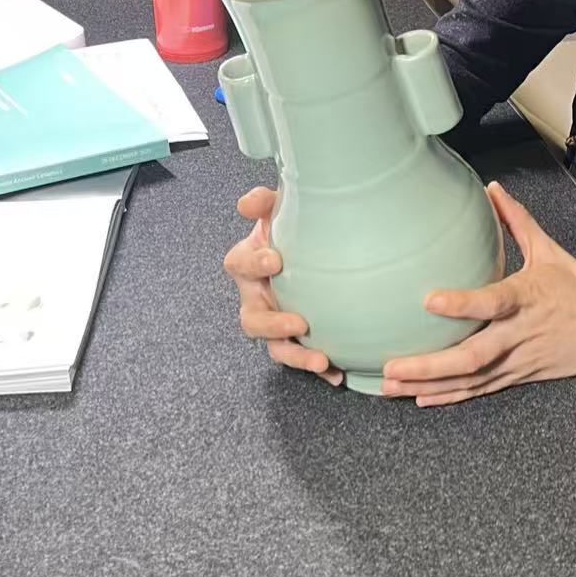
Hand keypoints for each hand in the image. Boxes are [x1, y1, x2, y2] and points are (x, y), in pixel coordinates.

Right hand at [222, 186, 343, 385]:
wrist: (318, 250)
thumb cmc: (293, 231)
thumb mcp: (279, 211)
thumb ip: (264, 202)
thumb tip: (248, 203)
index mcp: (249, 264)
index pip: (239, 264)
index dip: (253, 264)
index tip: (276, 261)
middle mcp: (256, 297)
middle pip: (251, 319)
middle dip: (273, 325)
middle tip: (299, 323)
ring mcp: (275, 322)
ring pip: (275, 347)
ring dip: (297, 357)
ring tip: (321, 359)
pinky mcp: (296, 339)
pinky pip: (302, 358)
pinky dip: (319, 369)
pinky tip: (337, 374)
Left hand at [380, 181, 575, 406]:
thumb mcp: (549, 250)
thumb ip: (517, 220)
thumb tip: (491, 187)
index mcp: (527, 297)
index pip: (493, 302)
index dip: (462, 304)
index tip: (428, 299)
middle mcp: (520, 333)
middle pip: (473, 357)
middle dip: (429, 365)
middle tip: (391, 366)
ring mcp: (518, 360)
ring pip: (470, 380)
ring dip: (429, 386)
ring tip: (390, 386)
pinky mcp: (519, 376)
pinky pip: (480, 391)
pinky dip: (450, 396)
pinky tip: (420, 399)